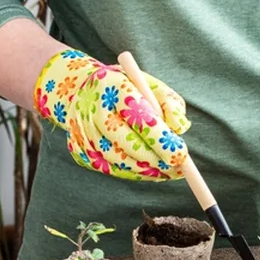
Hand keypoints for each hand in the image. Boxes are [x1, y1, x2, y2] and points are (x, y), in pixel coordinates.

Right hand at [34, 49, 189, 180]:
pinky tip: (150, 171)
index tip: (181, 154)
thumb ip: (170, 103)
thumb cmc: (126, 89)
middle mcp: (93, 110)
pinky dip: (133, 173)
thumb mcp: (151, 85)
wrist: (81, 92)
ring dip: (147, 170)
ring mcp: (82, 133)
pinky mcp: (79, 151)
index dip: (160, 138)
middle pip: (127, 143)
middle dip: (156, 160)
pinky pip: (111, 169)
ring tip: (169, 172)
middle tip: (179, 169)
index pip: (138, 116)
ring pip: (119, 161)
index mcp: (112, 87)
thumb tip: (180, 128)